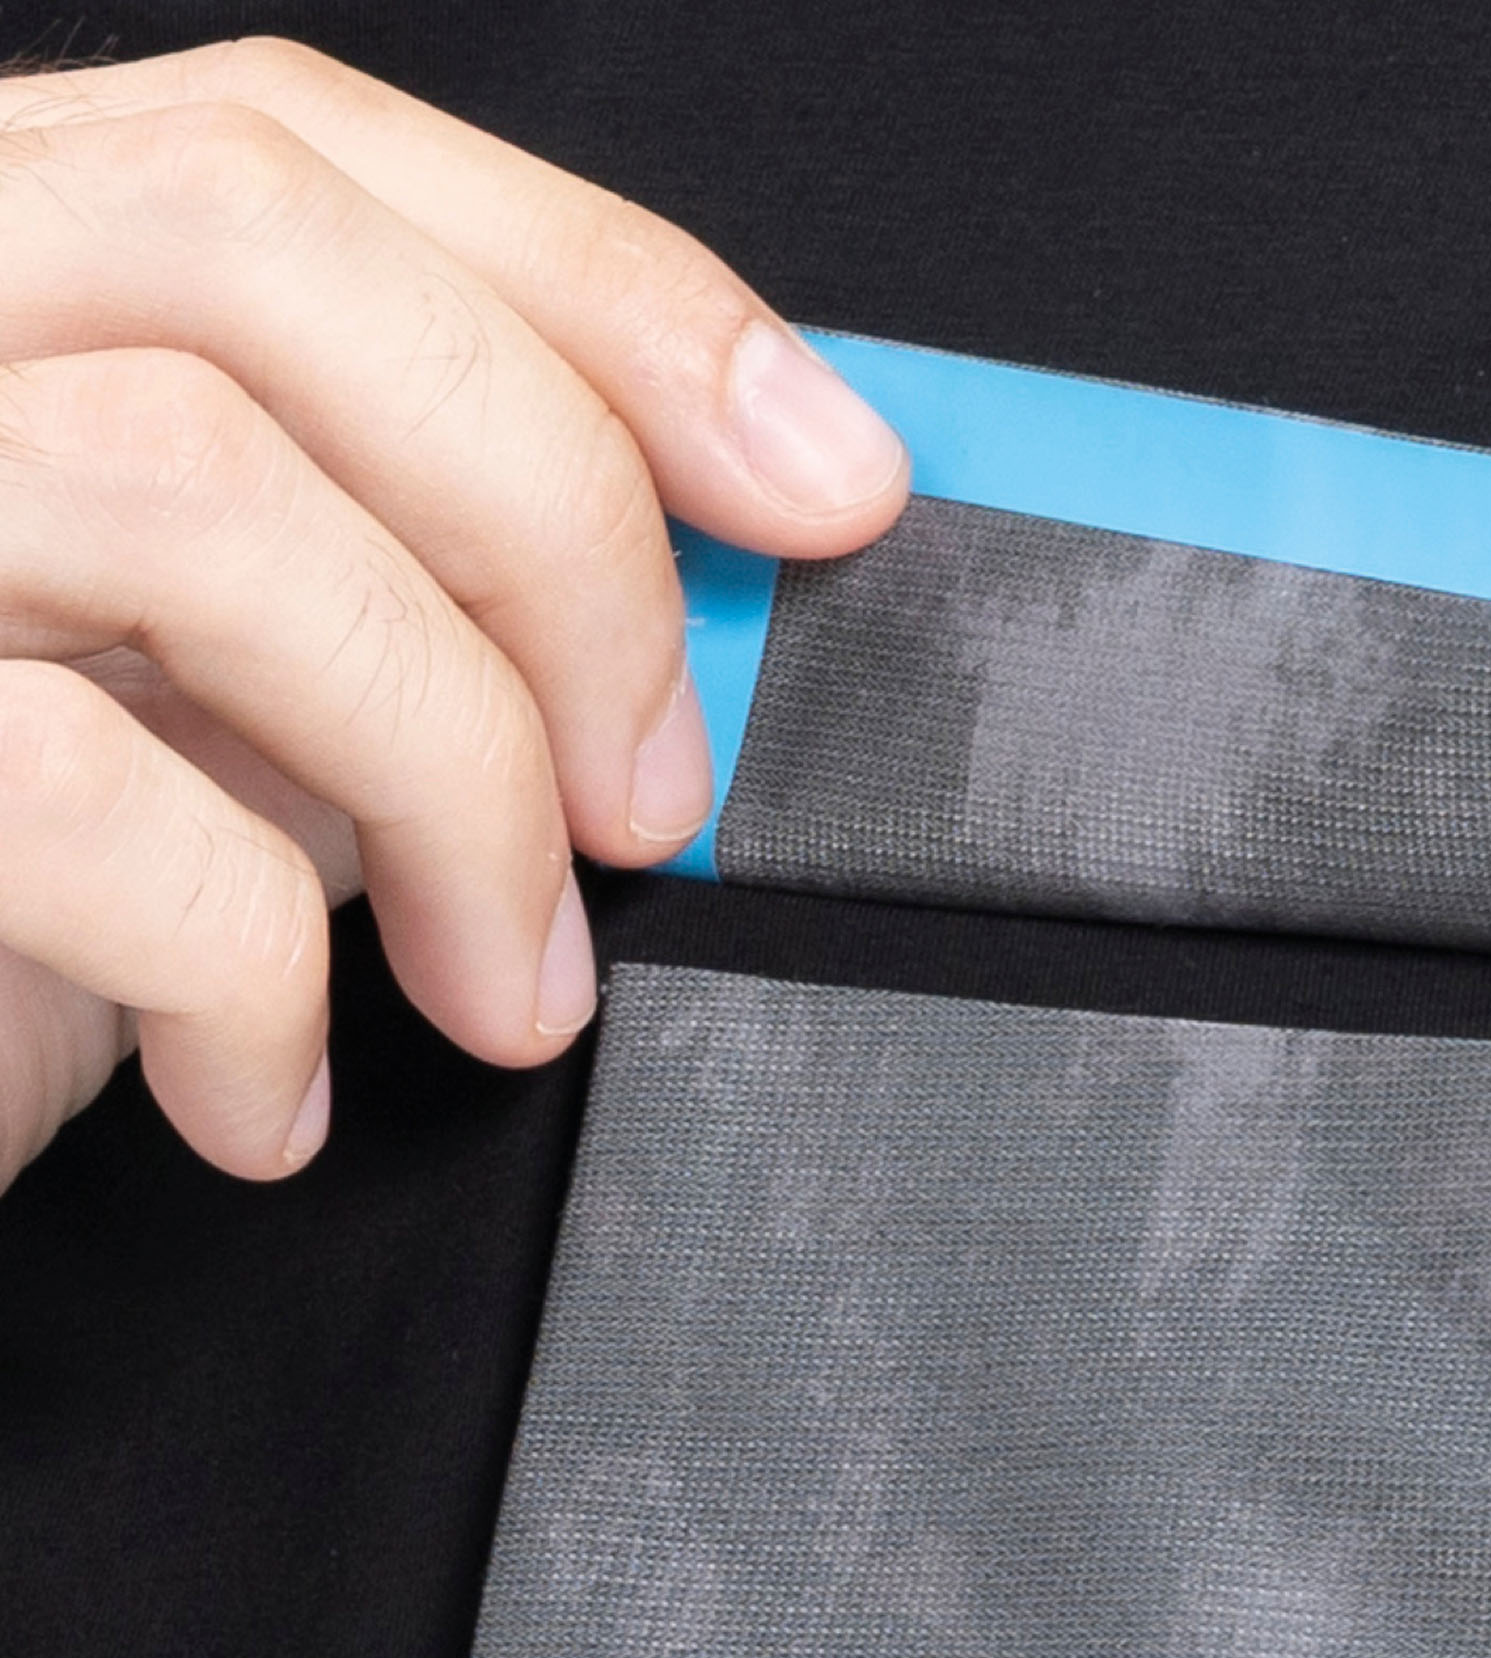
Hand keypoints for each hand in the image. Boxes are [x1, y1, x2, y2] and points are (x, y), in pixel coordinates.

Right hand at [0, 37, 908, 1191]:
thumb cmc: (13, 876)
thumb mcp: (235, 693)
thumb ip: (414, 586)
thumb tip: (690, 597)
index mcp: (2, 270)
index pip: (305, 148)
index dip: (610, 297)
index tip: (819, 476)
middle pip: (263, 255)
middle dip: (561, 543)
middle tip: (655, 792)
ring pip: (201, 498)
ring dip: (458, 789)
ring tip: (505, 978)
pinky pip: (80, 798)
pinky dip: (249, 984)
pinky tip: (269, 1086)